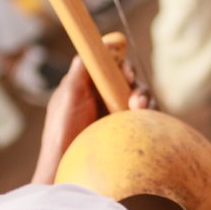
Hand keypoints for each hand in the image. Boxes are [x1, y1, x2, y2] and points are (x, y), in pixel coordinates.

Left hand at [31, 55, 150, 183]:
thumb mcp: (68, 94)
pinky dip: (149, 116)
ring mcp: (117, 114)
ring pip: (141, 97)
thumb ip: (82, 68)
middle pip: (130, 80)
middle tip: (135, 96)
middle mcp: (105, 96)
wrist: (65, 167)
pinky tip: (144, 120)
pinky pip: (146, 118)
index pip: (112, 64)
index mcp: (90, 83)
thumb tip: (98, 42)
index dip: (121, 64)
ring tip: (139, 109)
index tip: (125, 72)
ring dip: (144, 99)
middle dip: (135, 84)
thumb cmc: (61, 131)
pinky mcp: (128, 130)